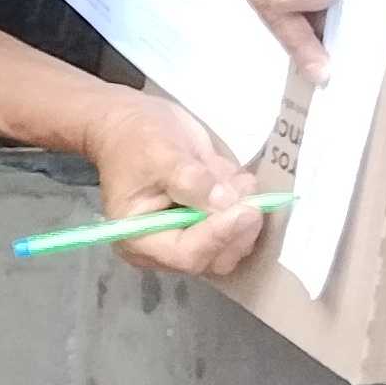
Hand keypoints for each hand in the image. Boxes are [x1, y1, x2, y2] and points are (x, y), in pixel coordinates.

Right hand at [79, 88, 270, 278]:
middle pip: (214, 259)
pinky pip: (239, 233)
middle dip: (238, 229)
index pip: (186, 254)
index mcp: (140, 238)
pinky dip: (246, 209)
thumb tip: (225, 202)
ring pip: (233, 248)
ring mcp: (188, 239)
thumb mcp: (160, 153)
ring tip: (240, 180)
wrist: (135, 125)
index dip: (218, 236)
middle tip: (250, 193)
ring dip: (245, 217)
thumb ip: (190, 180)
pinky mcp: (206, 229)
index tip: (246, 210)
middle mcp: (164, 248)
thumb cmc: (137, 138)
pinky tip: (238, 182)